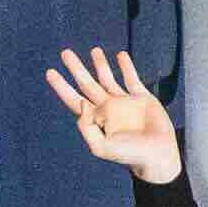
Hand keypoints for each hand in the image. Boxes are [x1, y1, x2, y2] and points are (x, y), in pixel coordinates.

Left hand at [49, 44, 183, 186]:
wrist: (157, 156)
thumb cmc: (129, 155)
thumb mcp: (101, 147)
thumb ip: (86, 127)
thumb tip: (81, 102)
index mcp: (96, 119)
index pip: (73, 99)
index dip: (61, 86)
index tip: (50, 72)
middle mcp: (108, 108)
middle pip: (87, 83)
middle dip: (76, 68)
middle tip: (65, 53)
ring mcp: (125, 102)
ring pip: (108, 78)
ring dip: (100, 64)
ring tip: (94, 50)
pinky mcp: (143, 98)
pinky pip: (132, 79)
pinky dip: (126, 66)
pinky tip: (120, 55)